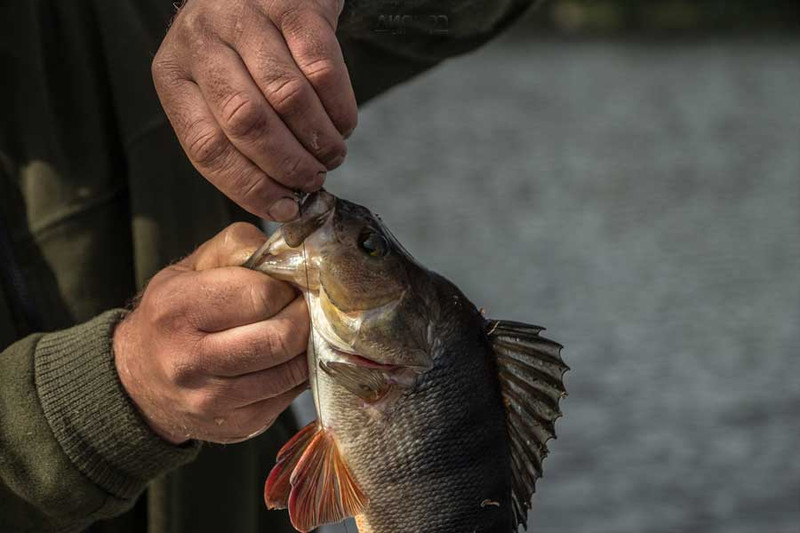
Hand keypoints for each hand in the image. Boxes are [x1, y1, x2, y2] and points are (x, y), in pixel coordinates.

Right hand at [113, 223, 308, 443]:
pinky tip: (286, 358)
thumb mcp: (193, 267)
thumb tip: (288, 256)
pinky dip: (299, 372)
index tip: (286, 284)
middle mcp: (190, 360)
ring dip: (307, 346)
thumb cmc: (175, 312)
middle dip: (305, 316)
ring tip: (298, 330)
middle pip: (282, 337)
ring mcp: (214, 400)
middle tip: (305, 306)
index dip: (285, 287)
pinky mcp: (239, 425)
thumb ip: (239, 248)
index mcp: (177, 309)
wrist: (139, 379)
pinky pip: (291, 394)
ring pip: (293, 369)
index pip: (261, 296)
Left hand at [152, 0, 356, 221]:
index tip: (284, 207)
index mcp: (173, 75)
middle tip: (313, 180)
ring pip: (288, 98)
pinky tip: (343, 123)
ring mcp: (247, 19)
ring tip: (332, 155)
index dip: (249, 186)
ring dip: (319, 140)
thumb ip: (235, 138)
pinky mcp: (294, 6)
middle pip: (246, 123)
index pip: (206, 147)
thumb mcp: (217, 87)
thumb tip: (279, 201)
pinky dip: (340, 108)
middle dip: (288, 165)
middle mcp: (202, 43)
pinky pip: (322, 69)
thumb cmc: (244, 49)